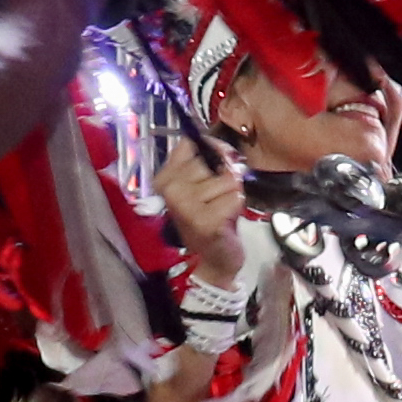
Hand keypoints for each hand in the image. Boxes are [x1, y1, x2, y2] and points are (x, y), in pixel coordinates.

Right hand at [154, 140, 247, 264]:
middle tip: (216, 200)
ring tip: (220, 210)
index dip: (213, 151)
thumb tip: (219, 143)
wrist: (213, 258)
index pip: (192, 144)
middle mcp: (170, 190)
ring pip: (228, 179)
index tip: (216, 168)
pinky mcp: (204, 221)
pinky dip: (236, 208)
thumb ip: (208, 159)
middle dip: (223, 178)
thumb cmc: (210, 218)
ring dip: (231, 196)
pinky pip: (235, 198)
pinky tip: (225, 221)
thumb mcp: (203, 184)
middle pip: (212, 161)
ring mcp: (186, 206)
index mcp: (165, 178)